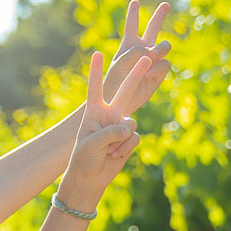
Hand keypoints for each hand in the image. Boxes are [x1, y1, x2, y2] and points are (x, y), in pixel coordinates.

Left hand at [60, 52, 145, 208]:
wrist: (91, 176)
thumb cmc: (84, 157)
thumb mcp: (91, 143)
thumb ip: (110, 132)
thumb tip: (129, 128)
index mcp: (94, 110)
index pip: (95, 87)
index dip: (97, 71)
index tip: (98, 53)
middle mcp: (109, 113)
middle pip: (125, 91)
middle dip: (135, 74)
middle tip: (146, 56)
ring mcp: (120, 125)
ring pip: (131, 124)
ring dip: (120, 140)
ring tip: (108, 151)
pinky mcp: (129, 137)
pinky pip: (134, 138)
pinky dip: (125, 148)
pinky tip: (115, 155)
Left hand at [102, 0, 171, 116]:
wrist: (119, 102)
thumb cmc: (115, 81)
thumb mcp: (121, 62)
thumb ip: (137, 52)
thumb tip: (156, 53)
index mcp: (129, 44)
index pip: (132, 25)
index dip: (134, 13)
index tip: (135, 2)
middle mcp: (143, 49)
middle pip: (153, 28)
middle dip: (159, 16)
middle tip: (166, 3)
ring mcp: (153, 61)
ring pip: (165, 46)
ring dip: (161, 48)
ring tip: (152, 56)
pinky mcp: (159, 73)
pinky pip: (165, 64)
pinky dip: (157, 68)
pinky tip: (149, 74)